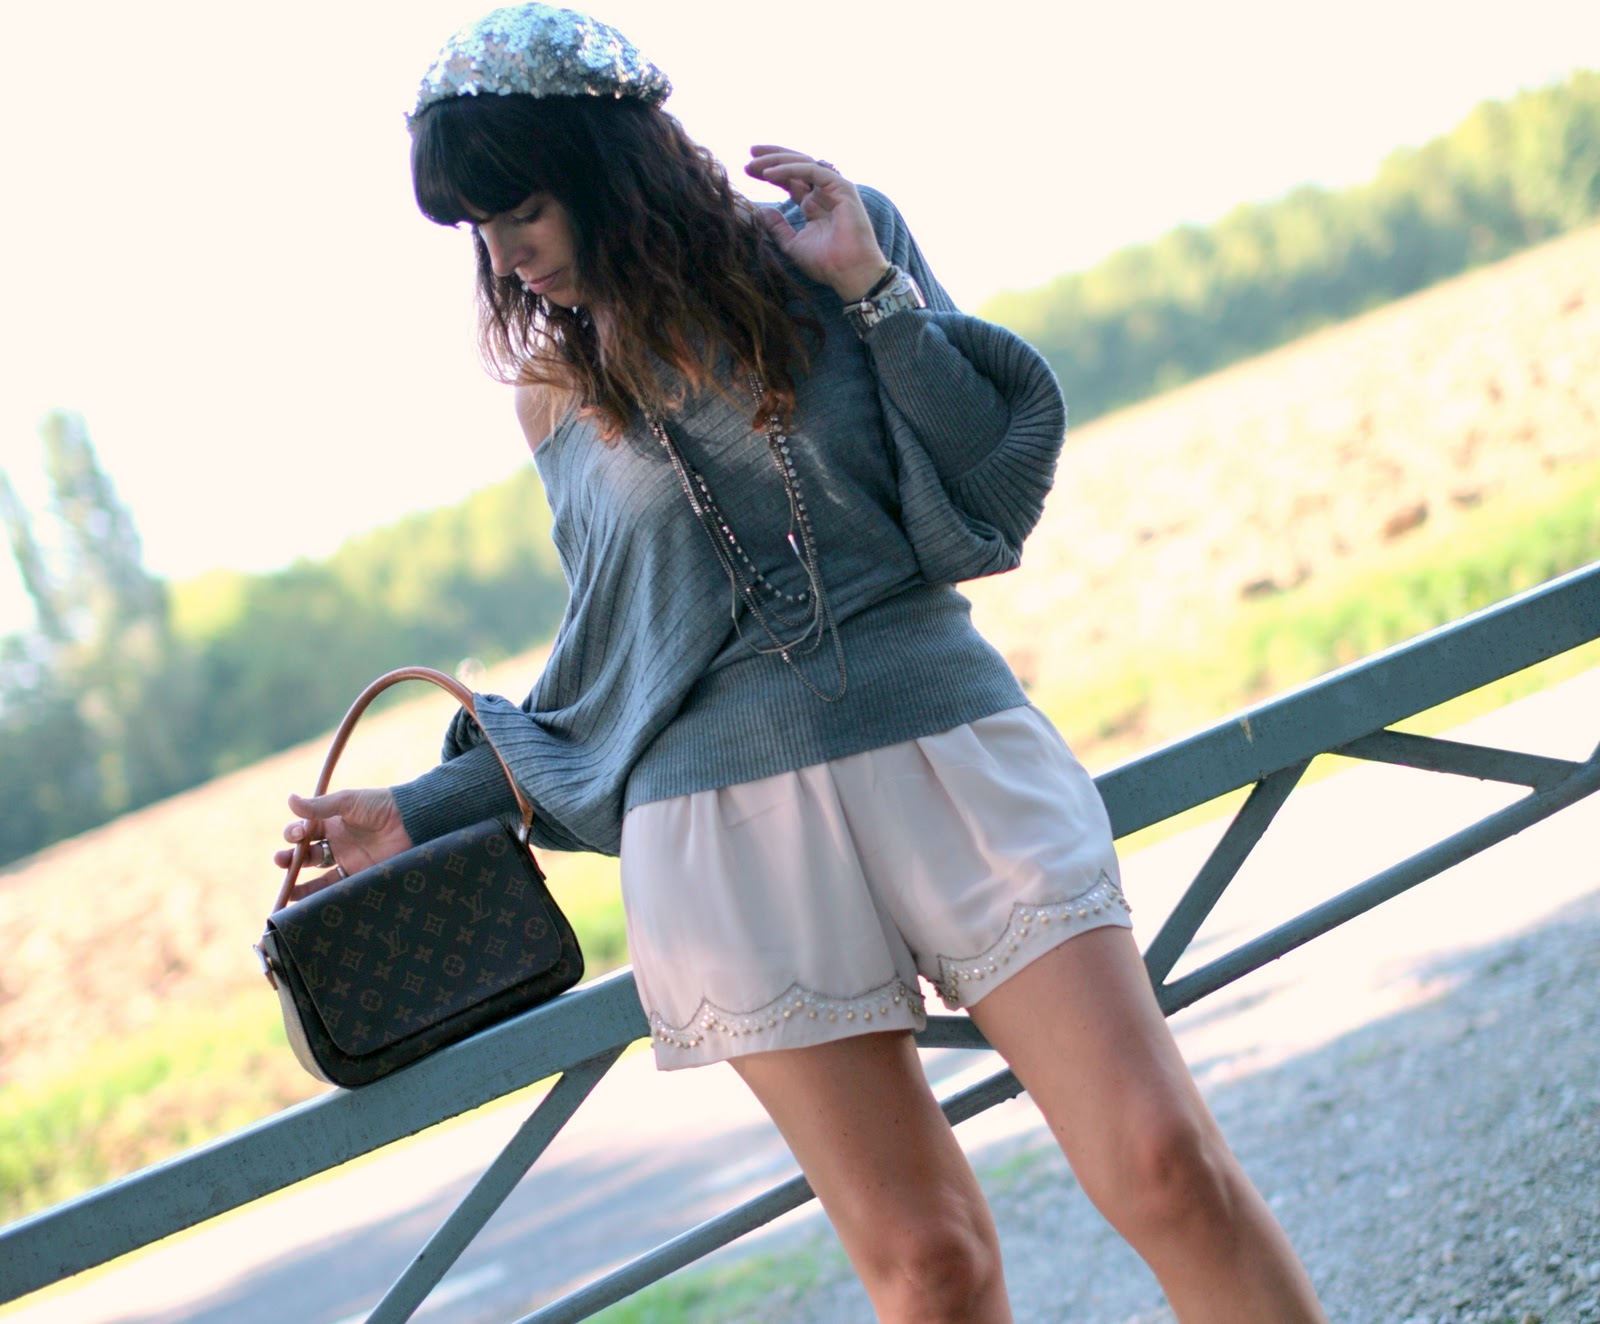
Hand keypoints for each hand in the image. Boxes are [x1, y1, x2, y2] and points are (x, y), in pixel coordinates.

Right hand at [274, 788, 412, 902]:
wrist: (412, 822)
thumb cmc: (381, 806)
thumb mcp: (348, 802)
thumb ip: (319, 805)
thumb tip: (289, 799)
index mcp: (333, 822)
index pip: (305, 831)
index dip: (294, 833)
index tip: (296, 834)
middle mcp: (338, 843)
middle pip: (306, 854)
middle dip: (289, 859)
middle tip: (280, 860)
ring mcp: (348, 861)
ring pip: (317, 876)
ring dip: (299, 883)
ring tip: (287, 891)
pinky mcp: (359, 876)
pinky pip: (335, 889)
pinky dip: (319, 896)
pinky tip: (304, 902)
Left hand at [745, 146, 890, 301]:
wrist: (850, 274)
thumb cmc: (826, 264)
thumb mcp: (793, 245)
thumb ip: (778, 228)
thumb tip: (763, 211)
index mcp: (814, 205)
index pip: (790, 181)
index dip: (769, 172)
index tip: (748, 169)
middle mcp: (823, 193)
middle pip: (795, 166)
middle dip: (772, 158)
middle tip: (750, 154)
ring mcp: (834, 188)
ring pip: (803, 163)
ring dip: (777, 160)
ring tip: (754, 163)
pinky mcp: (842, 187)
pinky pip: (812, 171)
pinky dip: (790, 170)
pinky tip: (769, 174)